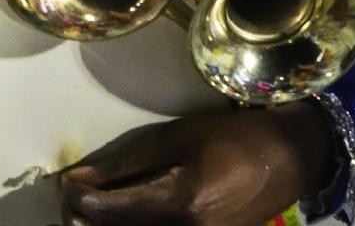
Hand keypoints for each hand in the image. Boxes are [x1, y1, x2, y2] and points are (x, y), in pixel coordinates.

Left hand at [59, 105, 337, 225]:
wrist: (289, 159)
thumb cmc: (234, 137)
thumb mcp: (177, 137)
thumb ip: (126, 163)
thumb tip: (79, 178)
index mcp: (180, 202)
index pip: (110, 210)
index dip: (78, 197)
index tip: (65, 181)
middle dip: (84, 220)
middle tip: (72, 197)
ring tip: (91, 209)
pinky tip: (122, 217)